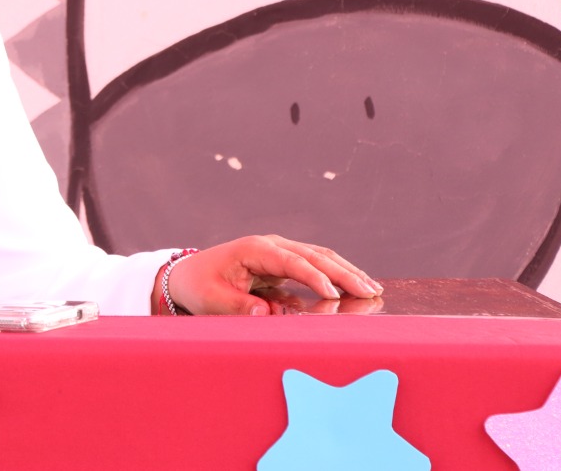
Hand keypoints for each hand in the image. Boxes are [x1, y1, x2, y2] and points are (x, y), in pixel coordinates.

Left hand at [163, 235, 381, 315]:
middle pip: (314, 255)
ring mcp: (279, 252)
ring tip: (372, 288)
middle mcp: (271, 245)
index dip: (315, 277)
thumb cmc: (199, 285)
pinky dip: (336, 274)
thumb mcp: (211, 299)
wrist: (187, 275)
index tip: (334, 294)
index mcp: (254, 249)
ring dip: (346, 271)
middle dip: (343, 273)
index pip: (292, 261)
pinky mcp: (283, 263)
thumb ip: (237, 306)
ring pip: (320, 257)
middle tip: (370, 291)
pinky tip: (356, 286)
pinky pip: (315, 266)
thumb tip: (265, 314)